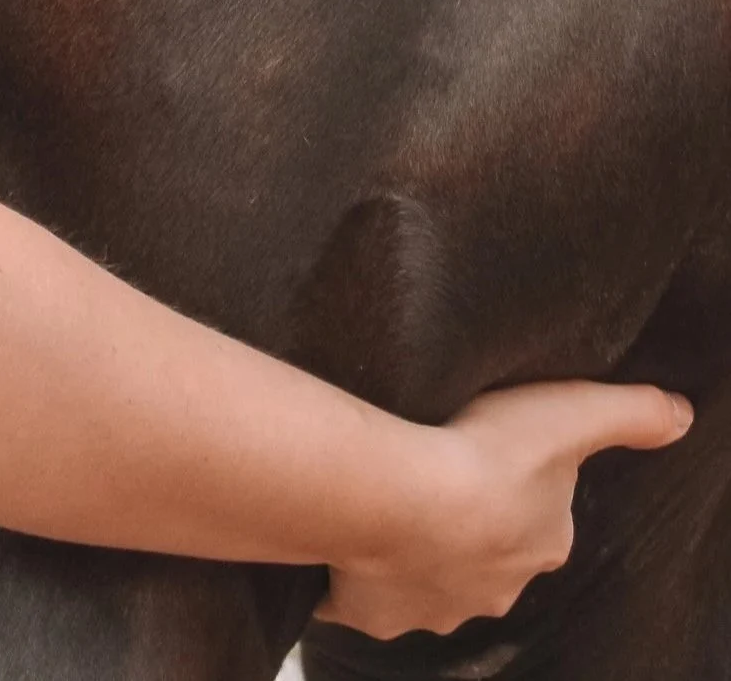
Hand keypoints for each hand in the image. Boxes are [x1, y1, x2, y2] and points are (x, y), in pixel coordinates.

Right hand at [319, 380, 692, 637]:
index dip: (516, 491)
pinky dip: (359, 578)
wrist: (397, 499)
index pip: (539, 522)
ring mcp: (434, 607)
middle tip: (432, 479)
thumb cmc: (481, 454)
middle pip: (485, 558)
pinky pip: (368, 600)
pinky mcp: (374, 613)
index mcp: (541, 545)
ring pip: (429, 582)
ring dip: (413, 553)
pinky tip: (348, 538)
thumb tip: (680, 415)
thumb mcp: (571, 416)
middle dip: (464, 529)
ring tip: (386, 504)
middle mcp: (495, 589)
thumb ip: (629, 414)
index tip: (487, 457)